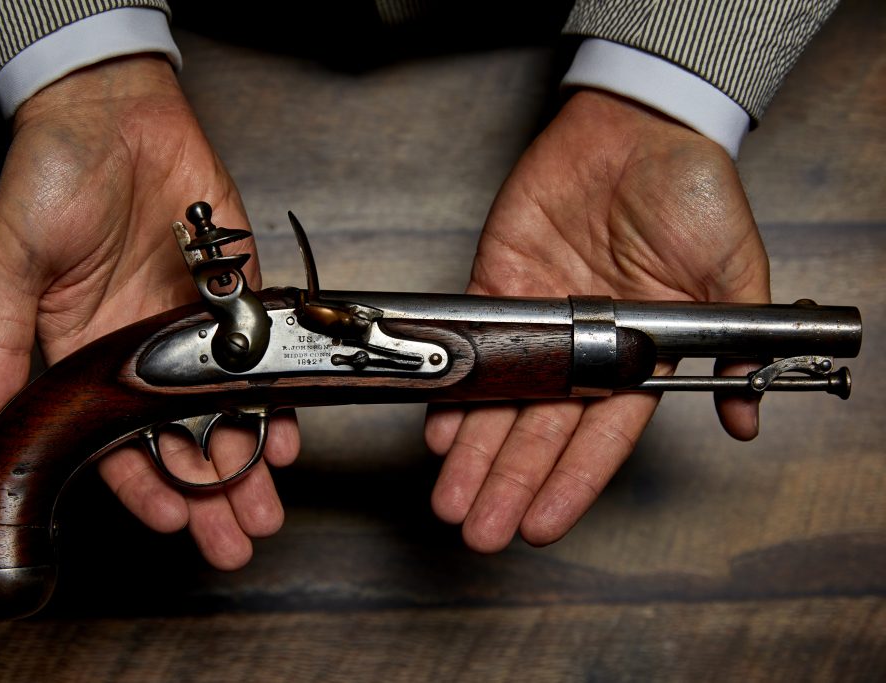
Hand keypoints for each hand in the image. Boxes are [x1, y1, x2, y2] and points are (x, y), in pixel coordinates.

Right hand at [0, 55, 298, 568]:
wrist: (110, 111)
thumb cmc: (50, 175)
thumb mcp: (12, 261)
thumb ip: (3, 338)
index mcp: (87, 350)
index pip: (118, 437)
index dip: (143, 484)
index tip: (170, 519)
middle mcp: (145, 347)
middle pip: (182, 438)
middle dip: (209, 493)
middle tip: (233, 541)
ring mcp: (195, 324)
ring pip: (229, 409)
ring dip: (248, 461)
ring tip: (265, 508)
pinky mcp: (236, 289)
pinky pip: (262, 353)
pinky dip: (277, 395)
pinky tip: (287, 434)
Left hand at [425, 90, 769, 551]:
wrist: (636, 127)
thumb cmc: (692, 192)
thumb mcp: (733, 271)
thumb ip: (734, 345)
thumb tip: (745, 418)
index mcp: (636, 355)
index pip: (598, 439)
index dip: (569, 484)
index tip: (541, 525)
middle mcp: (580, 348)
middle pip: (538, 432)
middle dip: (509, 483)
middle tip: (481, 530)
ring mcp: (535, 320)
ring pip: (498, 400)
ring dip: (473, 451)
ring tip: (451, 497)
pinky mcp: (497, 285)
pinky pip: (472, 344)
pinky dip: (452, 384)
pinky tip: (439, 428)